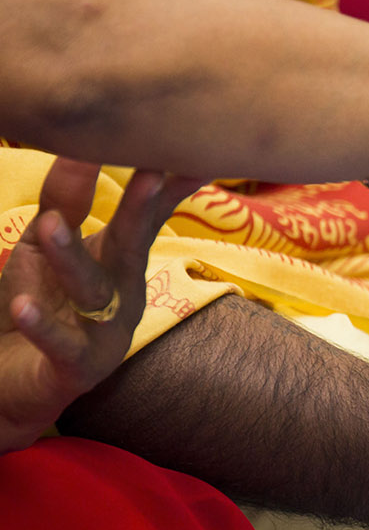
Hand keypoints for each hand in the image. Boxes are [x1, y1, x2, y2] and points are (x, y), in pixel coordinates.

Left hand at [0, 158, 199, 452]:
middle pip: (133, 247)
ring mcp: (104, 334)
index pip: (147, 216)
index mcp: (119, 262)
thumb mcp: (45, 245)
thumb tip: (80, 147)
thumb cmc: (35, 303)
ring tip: (47, 226)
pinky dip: (45, 326)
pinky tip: (24, 307)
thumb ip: (65, 201)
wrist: (10, 382)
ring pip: (92, 291)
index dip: (167, 187)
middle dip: (142, 212)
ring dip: (70, 258)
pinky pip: (62, 345)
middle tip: (148, 175)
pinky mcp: (76, 369)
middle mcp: (123, 295)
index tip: (188, 153)